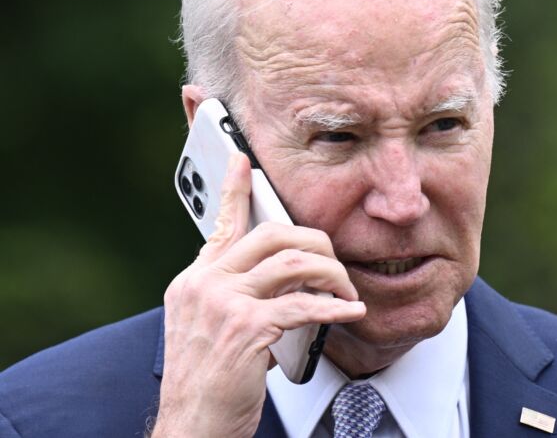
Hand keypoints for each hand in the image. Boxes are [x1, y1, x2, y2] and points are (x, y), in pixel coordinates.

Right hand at [152, 153, 365, 437]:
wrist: (192, 427)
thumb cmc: (206, 382)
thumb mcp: (209, 328)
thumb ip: (233, 294)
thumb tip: (276, 274)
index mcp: (195, 280)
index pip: (220, 223)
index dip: (234, 188)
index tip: (244, 160)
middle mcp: (204, 284)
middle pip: (270, 234)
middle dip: (314, 242)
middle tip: (333, 259)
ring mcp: (223, 303)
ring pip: (292, 262)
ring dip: (330, 274)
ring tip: (345, 291)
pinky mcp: (246, 328)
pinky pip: (304, 304)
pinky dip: (334, 307)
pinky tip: (350, 312)